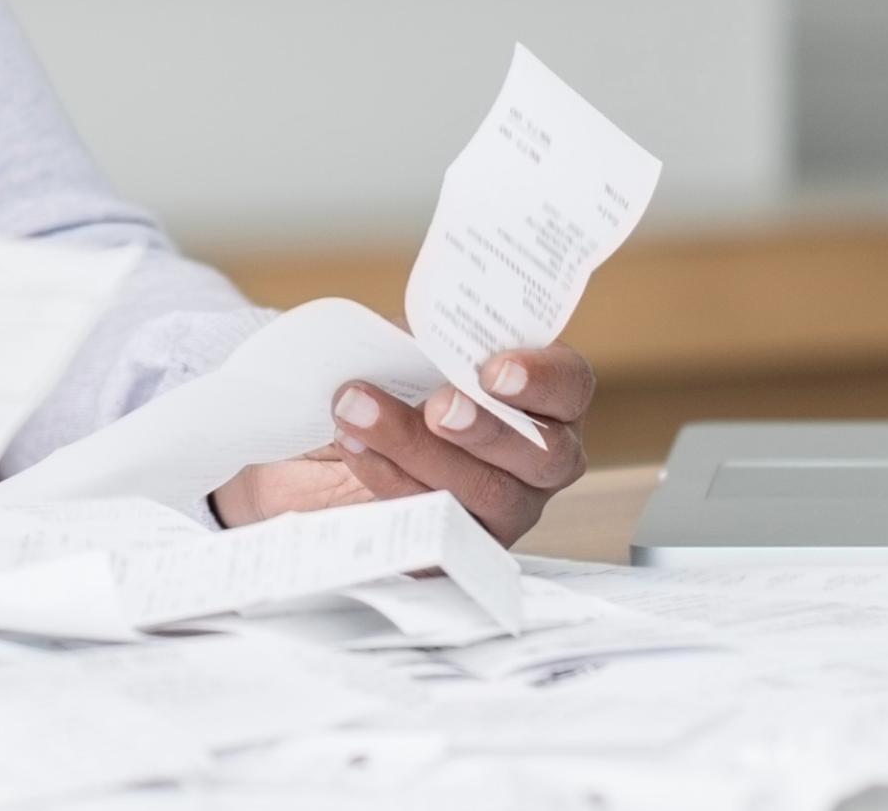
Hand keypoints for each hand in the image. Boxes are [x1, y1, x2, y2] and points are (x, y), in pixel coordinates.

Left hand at [210, 346, 593, 544]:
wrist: (318, 441)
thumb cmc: (377, 382)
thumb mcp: (401, 345)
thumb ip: (425, 340)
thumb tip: (426, 339)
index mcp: (536, 394)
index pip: (568, 385)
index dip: (541, 379)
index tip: (492, 372)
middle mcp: (534, 457)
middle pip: (543, 454)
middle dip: (486, 429)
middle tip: (437, 409)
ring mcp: (503, 509)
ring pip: (489, 493)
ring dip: (418, 449)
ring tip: (359, 412)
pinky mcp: (458, 549)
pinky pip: (441, 529)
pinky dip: (392, 483)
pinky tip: (356, 449)